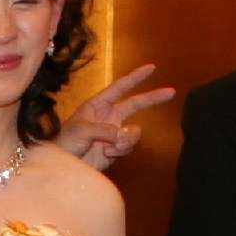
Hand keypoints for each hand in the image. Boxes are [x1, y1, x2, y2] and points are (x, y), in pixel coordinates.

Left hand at [55, 62, 175, 169]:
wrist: (64, 167)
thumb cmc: (65, 143)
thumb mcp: (82, 130)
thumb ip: (105, 129)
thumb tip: (123, 134)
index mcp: (98, 105)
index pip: (120, 87)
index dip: (135, 78)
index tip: (151, 68)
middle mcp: (109, 117)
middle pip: (136, 104)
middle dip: (153, 98)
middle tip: (171, 92)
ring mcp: (114, 134)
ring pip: (135, 132)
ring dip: (126, 140)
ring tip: (109, 147)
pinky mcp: (116, 150)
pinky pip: (129, 146)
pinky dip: (121, 151)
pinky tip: (107, 155)